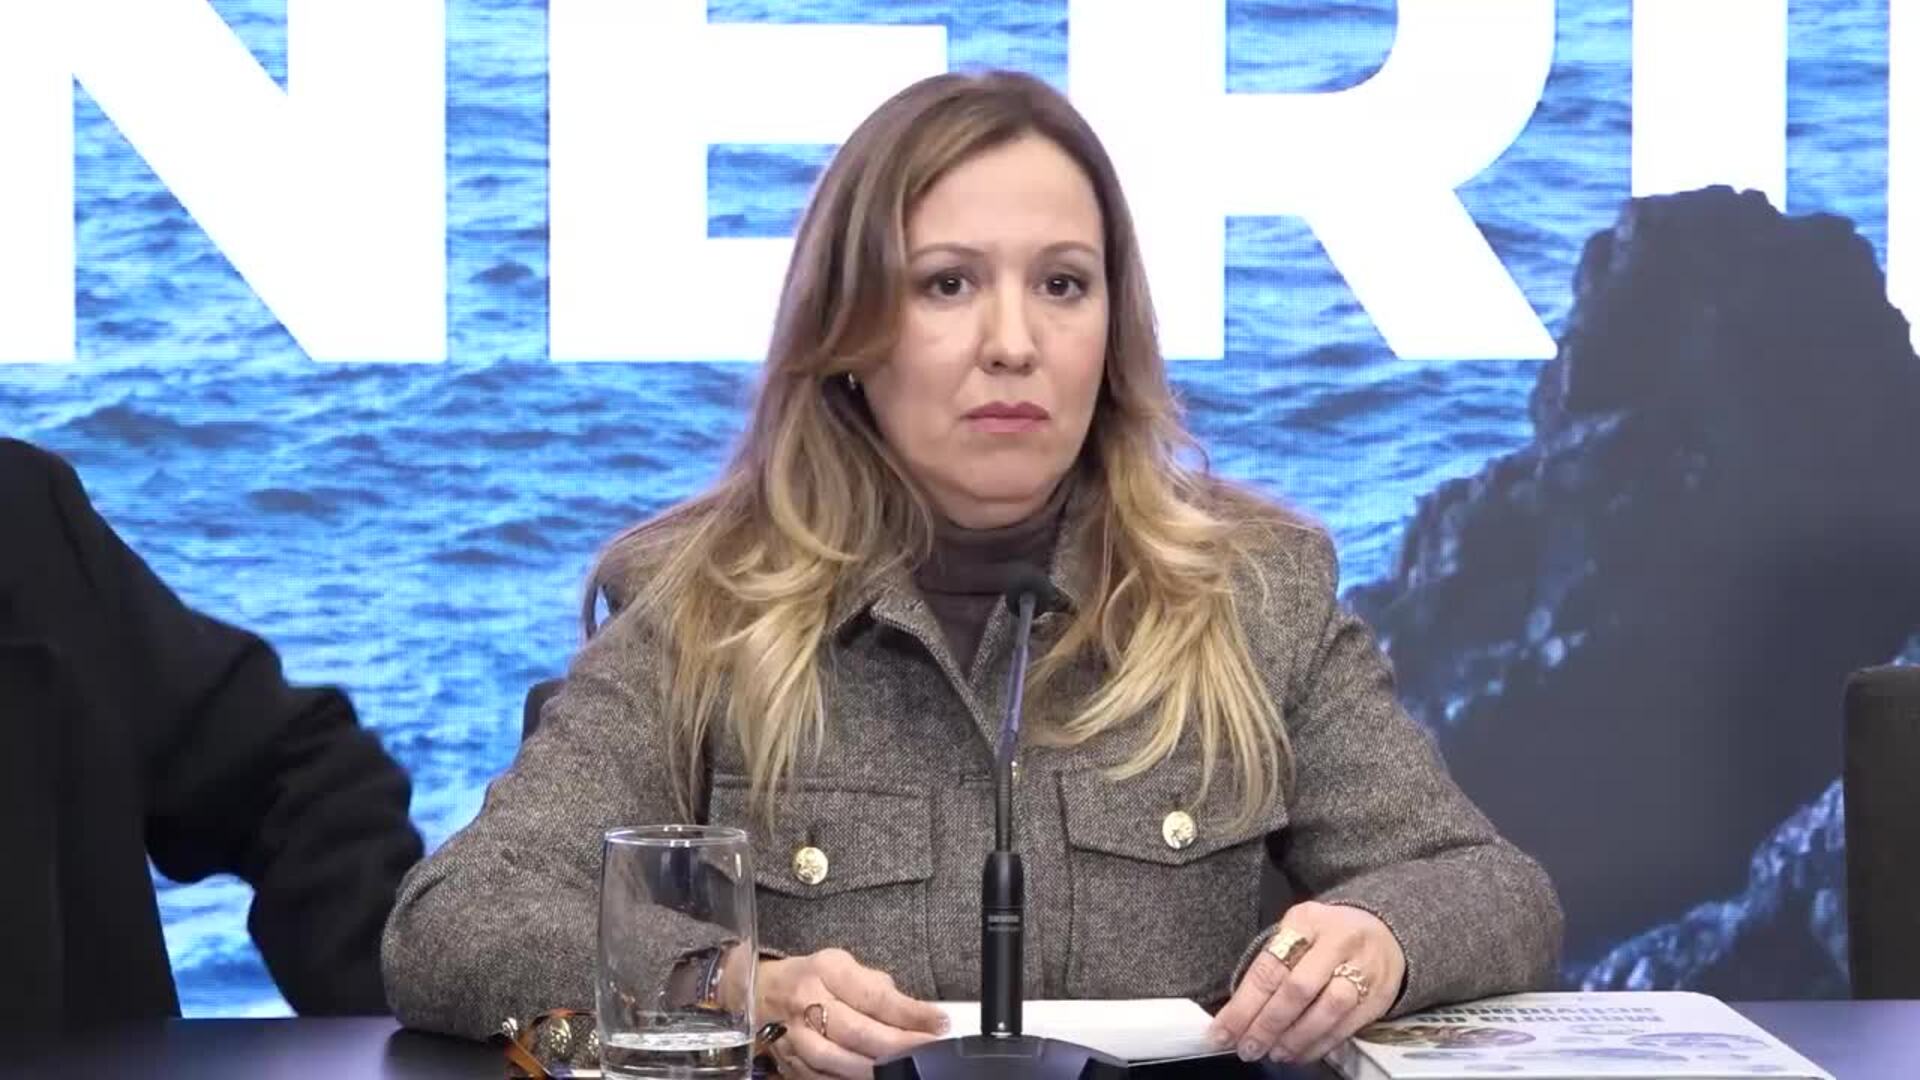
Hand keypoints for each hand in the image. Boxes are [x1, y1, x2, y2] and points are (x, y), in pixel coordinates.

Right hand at [755, 948, 948, 1078]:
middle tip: (930, 1050)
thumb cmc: (813, 978)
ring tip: (906, 1069)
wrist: (759, 991)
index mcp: (827, 970)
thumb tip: (920, 1014)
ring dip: (875, 1069)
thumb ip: (880, 990)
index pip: (874, 995)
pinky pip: (820, 1077)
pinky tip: (873, 1079)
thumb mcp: (846, 968)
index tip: (940, 1022)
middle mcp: (807, 1000)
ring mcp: (794, 1035)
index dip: (910, 1012)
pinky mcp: (788, 1061)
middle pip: (857, 1031)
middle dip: (899, 1044)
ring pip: (837, 1060)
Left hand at [1207, 901, 1406, 1063]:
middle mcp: (1337, 942)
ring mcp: (1363, 969)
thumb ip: (1271, 962)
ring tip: (1273, 1053)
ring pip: (1326, 1010)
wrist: (1386, 932)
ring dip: (1294, 1038)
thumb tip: (1237, 1010)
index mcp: (1307, 920)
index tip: (1222, 1031)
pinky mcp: (1378, 996)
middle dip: (1267, 1024)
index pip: (1270, 967)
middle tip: (1246, 1048)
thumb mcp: (1297, 929)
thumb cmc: (1327, 934)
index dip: (1244, 1004)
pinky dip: (1319, 1045)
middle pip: (1297, 989)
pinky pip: (1346, 1027)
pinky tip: (1298, 1053)